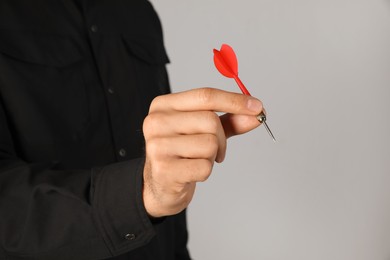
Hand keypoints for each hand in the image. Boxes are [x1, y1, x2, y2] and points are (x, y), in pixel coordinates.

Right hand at [142, 88, 262, 216]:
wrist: (160, 185)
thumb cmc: (182, 153)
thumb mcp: (203, 130)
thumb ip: (229, 120)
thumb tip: (256, 113)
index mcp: (164, 105)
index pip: (205, 95)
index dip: (234, 101)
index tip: (257, 107)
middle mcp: (156, 122)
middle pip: (210, 120)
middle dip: (222, 138)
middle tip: (215, 150)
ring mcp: (158, 145)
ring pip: (210, 144)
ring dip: (213, 156)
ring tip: (198, 160)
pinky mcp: (164, 169)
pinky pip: (204, 167)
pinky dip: (206, 172)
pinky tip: (191, 172)